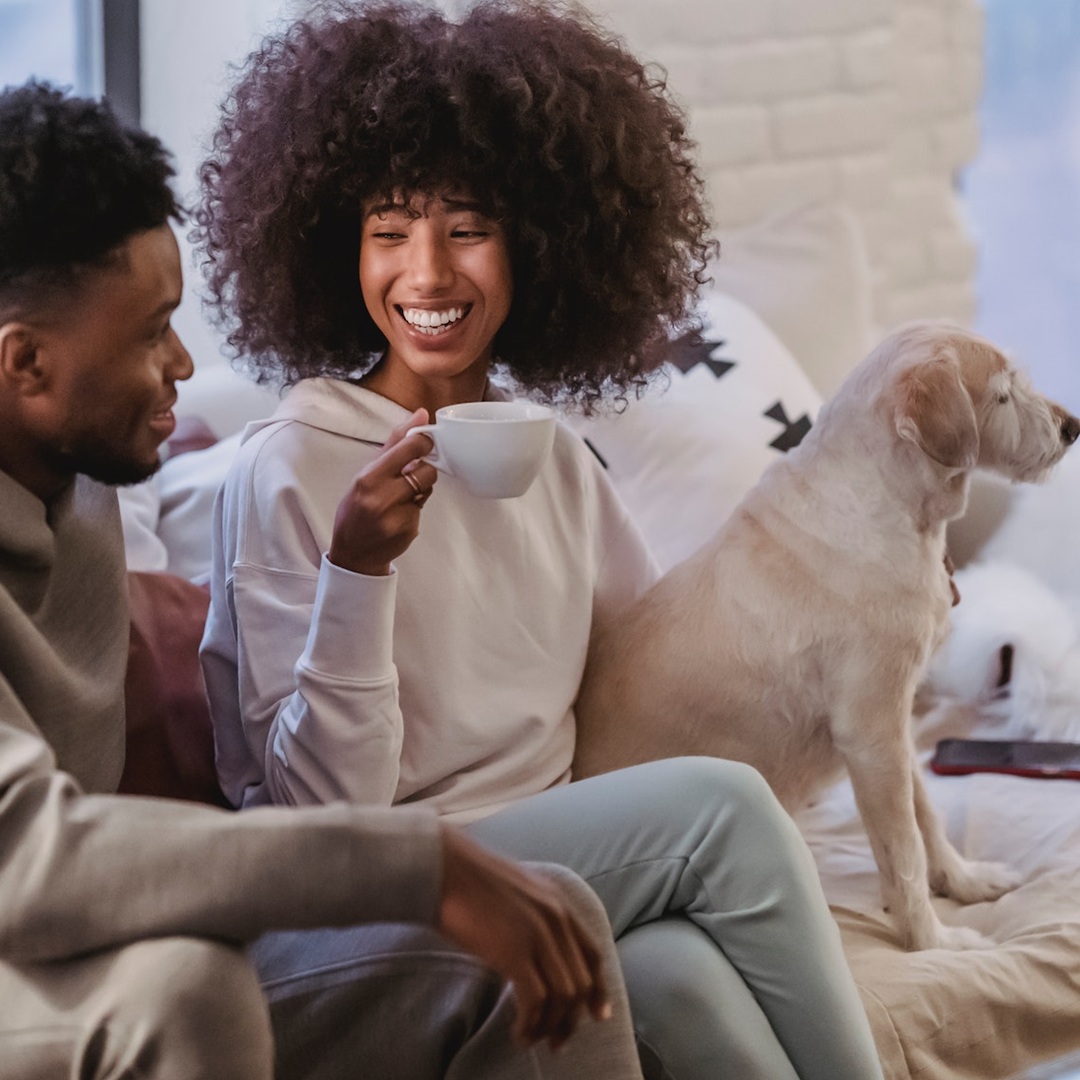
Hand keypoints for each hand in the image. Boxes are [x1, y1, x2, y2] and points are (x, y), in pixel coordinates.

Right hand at [328, 409, 437, 575]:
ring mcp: (398, 516)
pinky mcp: (410, 530)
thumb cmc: (356, 508)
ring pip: (427, 489)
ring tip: (399, 496)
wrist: (353, 553)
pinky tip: (398, 515)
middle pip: (426, 471)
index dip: (424, 442)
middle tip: (410, 474)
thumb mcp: (365, 472)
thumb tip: (421, 414)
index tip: (425, 442)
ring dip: (419, 489)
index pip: (410, 448)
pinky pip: (422, 509)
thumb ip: (395, 443)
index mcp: (368, 478)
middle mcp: (383, 498)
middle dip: (423, 470)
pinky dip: (414, 508)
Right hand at [436, 826, 612, 1050]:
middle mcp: (557, 918)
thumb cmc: (468, 878)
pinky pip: (537, 1001)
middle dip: (571, 1019)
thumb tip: (535, 950)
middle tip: (556, 1042)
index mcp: (560, 902)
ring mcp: (539, 934)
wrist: (444, 866)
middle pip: (581, 982)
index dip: (599, 989)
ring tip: (531, 1038)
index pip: (593, 954)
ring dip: (549, 1026)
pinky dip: (531, 1024)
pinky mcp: (515, 952)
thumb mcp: (517, 890)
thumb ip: (535, 915)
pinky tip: (519, 1032)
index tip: (596, 1015)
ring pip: (563, 997)